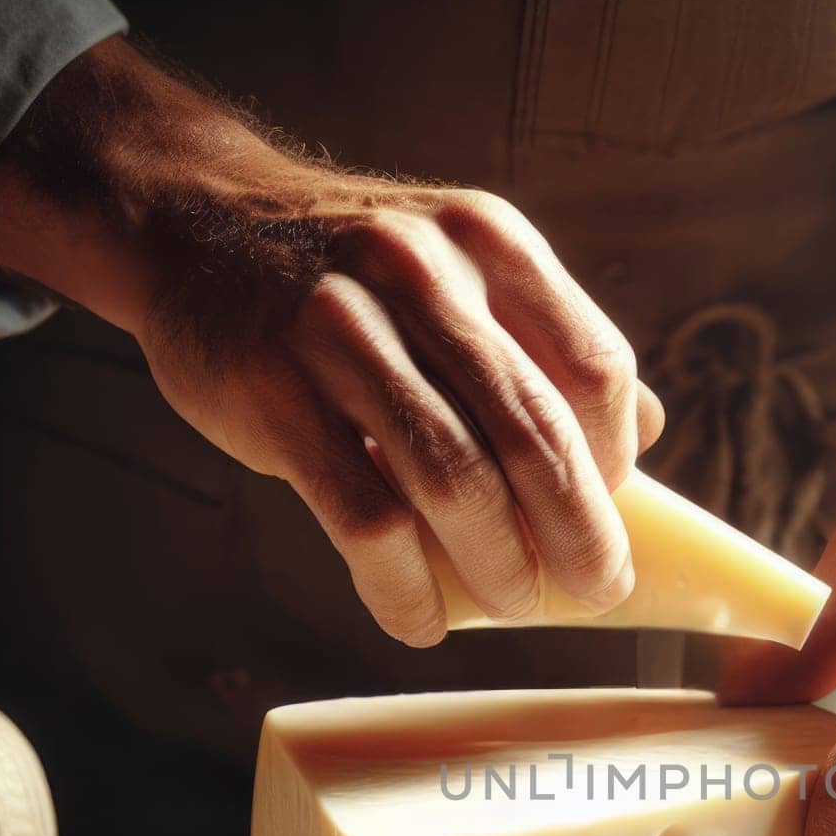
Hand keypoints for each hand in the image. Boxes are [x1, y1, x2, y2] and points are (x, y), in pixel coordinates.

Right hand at [0, 39, 662, 644]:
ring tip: (512, 605)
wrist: (189, 217)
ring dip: (498, 568)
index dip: (615, 458)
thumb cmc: (347, 275)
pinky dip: (405, 588)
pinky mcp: (274, 393)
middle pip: (536, 434)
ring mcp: (341, 330)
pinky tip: (420, 618)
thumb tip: (646, 431)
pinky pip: (366, 520)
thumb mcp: (457, 269)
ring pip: (455, 482)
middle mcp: (423, 275)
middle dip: (579, 535)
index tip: (607, 511)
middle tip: (597, 590)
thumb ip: (545, 345)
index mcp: (487, 244)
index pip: (593, 369)